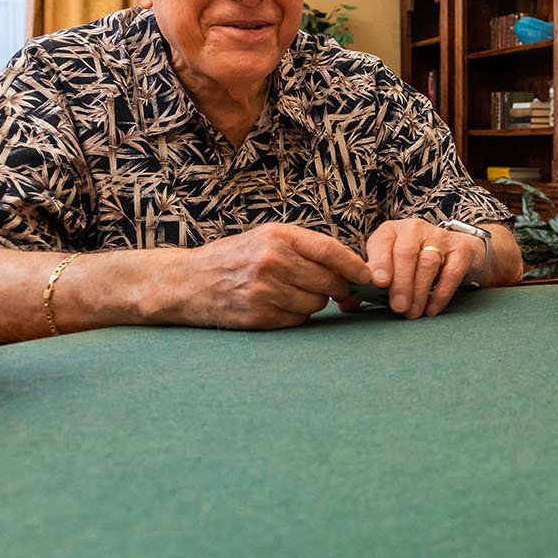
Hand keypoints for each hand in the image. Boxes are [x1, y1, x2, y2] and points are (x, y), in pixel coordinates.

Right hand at [181, 223, 373, 329]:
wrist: (186, 282)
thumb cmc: (235, 257)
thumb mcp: (267, 238)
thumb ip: (305, 248)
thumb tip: (351, 267)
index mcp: (278, 236)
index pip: (330, 251)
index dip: (356, 266)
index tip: (370, 277)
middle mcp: (272, 262)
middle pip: (329, 282)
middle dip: (337, 288)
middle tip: (332, 289)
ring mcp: (264, 291)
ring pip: (316, 304)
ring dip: (314, 303)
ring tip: (292, 293)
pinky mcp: (258, 316)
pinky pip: (297, 321)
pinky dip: (295, 316)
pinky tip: (278, 306)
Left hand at [362, 218, 486, 318]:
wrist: (456, 253)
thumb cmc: (413, 265)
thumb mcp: (390, 268)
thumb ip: (368, 286)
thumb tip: (346, 305)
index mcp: (391, 232)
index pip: (382, 242)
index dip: (379, 262)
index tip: (379, 283)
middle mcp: (414, 229)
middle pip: (405, 253)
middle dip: (401, 283)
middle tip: (398, 308)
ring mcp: (440, 237)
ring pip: (428, 262)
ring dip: (419, 291)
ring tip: (413, 313)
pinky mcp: (461, 250)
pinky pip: (451, 271)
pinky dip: (441, 293)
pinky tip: (432, 309)